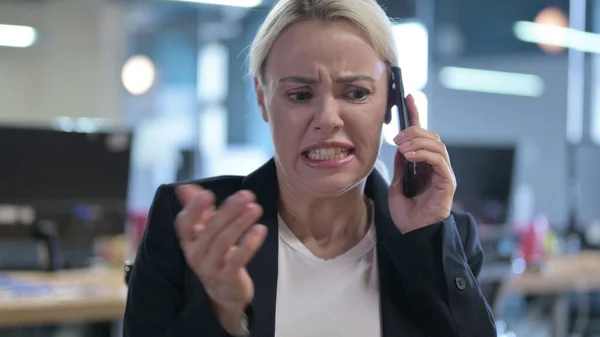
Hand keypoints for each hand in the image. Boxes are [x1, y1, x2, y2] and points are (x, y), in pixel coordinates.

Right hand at [175, 185, 266, 332]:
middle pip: (210, 230)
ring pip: (224, 242)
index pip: (184, 224)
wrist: (224, 291)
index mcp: (188, 240)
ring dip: (241, 223)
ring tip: (256, 209)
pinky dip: (249, 244)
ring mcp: (210, 268)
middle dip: (228, 210)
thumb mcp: (205, 230)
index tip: (209, 194)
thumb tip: (184, 187)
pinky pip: (237, 259)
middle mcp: (195, 254)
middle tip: (246, 195)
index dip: (194, 209)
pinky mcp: (227, 277)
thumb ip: (198, 208)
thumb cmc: (215, 253)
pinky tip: (260, 230)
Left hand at [388, 94, 456, 232]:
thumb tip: (399, 147)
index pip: (423, 134)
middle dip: (414, 131)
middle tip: (396, 138)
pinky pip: (439, 161)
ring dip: (418, 142)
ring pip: (437, 145)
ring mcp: (444, 174)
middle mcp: (437, 166)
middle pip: (432, 136)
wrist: (413, 235)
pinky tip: (409, 155)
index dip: (416, 115)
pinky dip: (424, 154)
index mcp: (425, 164)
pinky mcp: (447, 183)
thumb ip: (400, 165)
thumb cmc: (407, 214)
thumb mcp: (397, 184)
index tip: (408, 97)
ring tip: (401, 147)